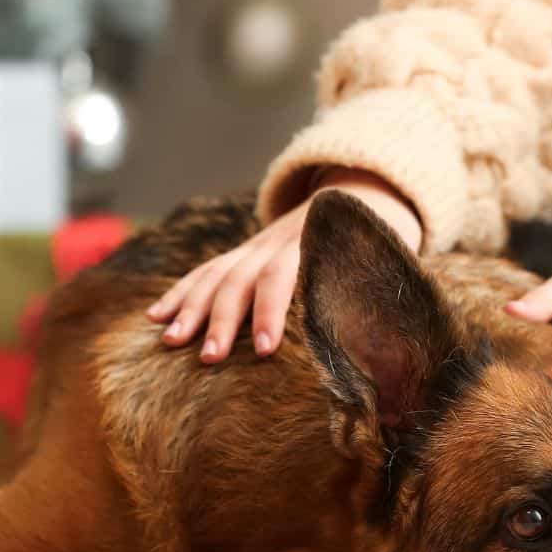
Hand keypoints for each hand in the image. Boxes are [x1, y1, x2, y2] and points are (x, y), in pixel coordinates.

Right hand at [146, 168, 422, 361]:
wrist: (362, 194)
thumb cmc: (375, 248)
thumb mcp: (382, 262)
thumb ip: (376, 292)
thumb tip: (393, 345)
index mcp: (312, 247)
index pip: (284, 277)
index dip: (273, 311)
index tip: (265, 349)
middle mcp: (276, 244)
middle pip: (241, 280)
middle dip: (223, 320)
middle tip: (209, 357)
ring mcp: (253, 247)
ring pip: (216, 275)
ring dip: (192, 310)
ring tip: (171, 342)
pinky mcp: (240, 254)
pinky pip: (203, 272)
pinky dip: (180, 294)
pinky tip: (157, 317)